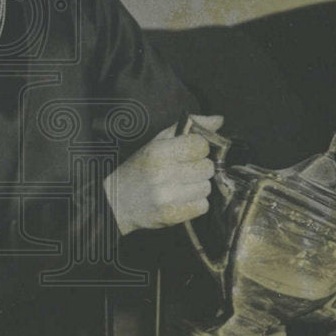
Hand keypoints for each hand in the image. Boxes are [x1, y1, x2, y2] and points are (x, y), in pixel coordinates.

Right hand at [103, 115, 222, 233]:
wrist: (116, 202)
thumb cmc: (140, 168)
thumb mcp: (157, 142)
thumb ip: (189, 127)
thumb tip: (219, 120)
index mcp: (158, 151)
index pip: (201, 145)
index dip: (199, 148)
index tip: (189, 152)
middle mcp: (163, 173)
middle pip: (207, 167)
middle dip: (199, 168)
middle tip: (184, 171)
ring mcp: (167, 197)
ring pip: (206, 187)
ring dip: (197, 186)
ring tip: (180, 186)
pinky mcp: (172, 216)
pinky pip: (203, 206)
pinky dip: (195, 203)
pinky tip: (180, 199)